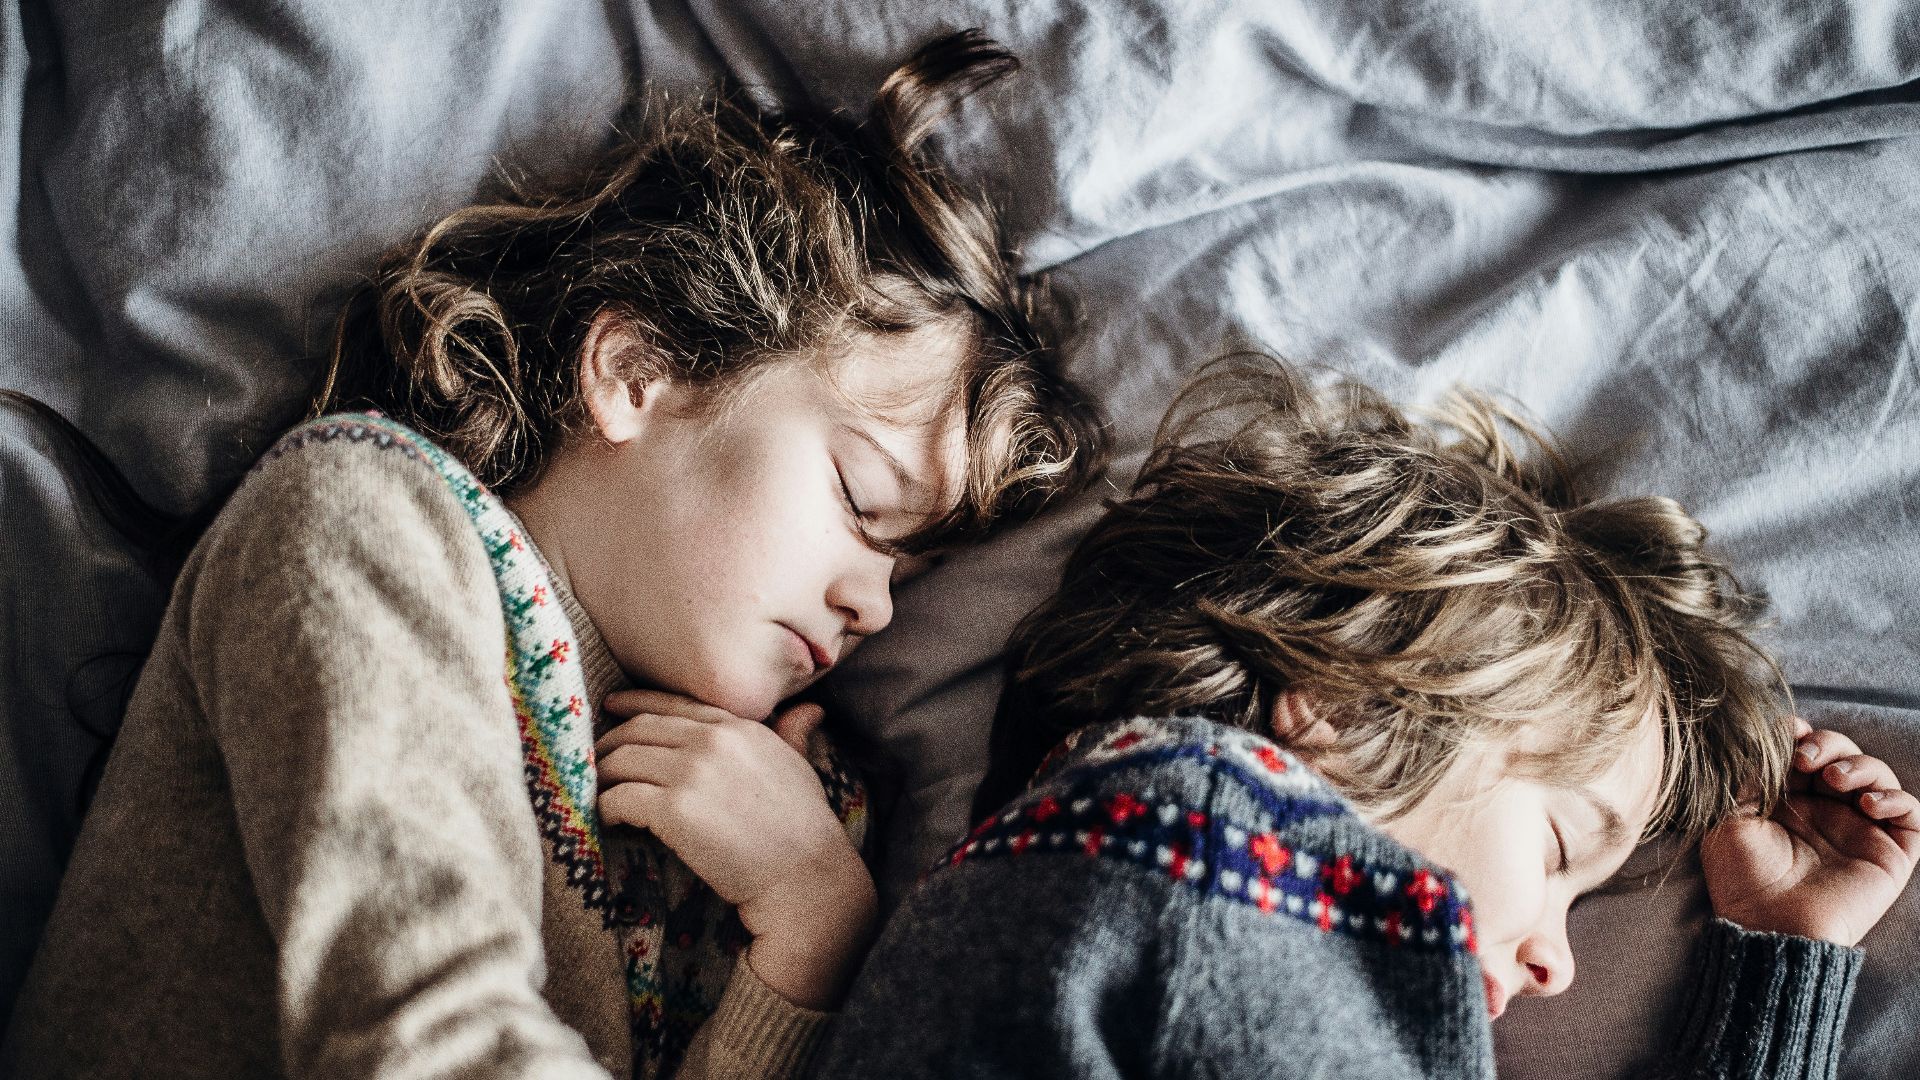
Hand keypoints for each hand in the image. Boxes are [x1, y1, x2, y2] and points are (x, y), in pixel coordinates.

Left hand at [595, 689, 877, 1007]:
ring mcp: (691, 773)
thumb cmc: (806, 826)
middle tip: (594, 763)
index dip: (634, 703)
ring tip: (597, 794)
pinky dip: (606, 808)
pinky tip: (609, 821)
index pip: (673, 703)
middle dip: (610, 745)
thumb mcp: (801, 766)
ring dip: (603, 778)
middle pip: (638, 730)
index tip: (610, 707)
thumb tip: (810, 710)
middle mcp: (712, 741)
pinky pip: (619, 799)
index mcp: (738, 727)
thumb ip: (795, 733)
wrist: (805, 875)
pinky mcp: (674, 810)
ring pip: (621, 761)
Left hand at [1699, 718, 1919, 945]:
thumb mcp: (1732, 819)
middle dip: (1829, 744)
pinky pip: (1911, 816)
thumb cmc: (1742, 878)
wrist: (1768, 926)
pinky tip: (1869, 804)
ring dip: (1861, 766)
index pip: (1806, 752)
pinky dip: (1897, 799)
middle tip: (1807, 759)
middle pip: (1844, 756)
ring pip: (1879, 778)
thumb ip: (1753, 778)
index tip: (1789, 730)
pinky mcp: (1889, 854)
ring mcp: (1859, 831)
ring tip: (1834, 779)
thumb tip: (1772, 738)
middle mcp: (1826, 811)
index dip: (1803, 735)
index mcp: (1788, 801)